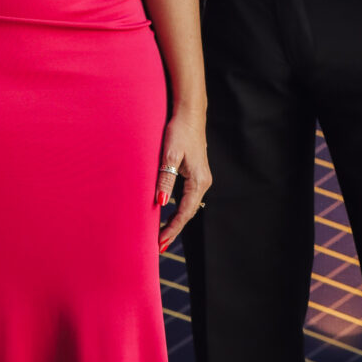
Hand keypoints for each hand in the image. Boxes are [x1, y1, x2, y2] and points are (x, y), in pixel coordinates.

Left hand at [155, 110, 211, 250]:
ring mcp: (200, 179)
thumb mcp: (170, 155)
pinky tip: (168, 215)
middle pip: (188, 213)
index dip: (172, 229)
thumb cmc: (179, 132)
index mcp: (199, 181)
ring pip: (187, 206)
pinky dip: (177, 210)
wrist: (190, 114)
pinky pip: (187, 198)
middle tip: (159, 247)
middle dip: (173, 230)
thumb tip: (160, 204)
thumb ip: (165, 180)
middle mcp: (203, 182)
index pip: (185, 212)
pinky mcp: (196, 175)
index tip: (160, 243)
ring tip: (161, 236)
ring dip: (175, 221)